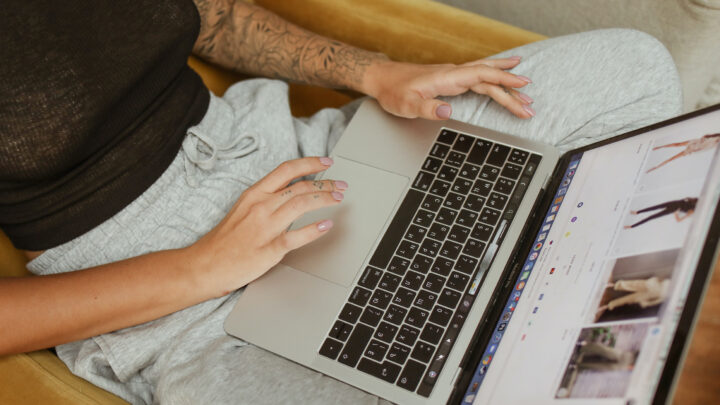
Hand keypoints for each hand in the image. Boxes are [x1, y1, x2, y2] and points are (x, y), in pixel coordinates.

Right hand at [186, 157, 346, 296]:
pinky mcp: (269, 249)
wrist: (204, 265)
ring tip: (338, 199)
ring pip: (301, 205)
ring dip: (324, 199)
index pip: (286, 170)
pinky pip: (296, 237)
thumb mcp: (242, 210)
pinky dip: (314, 230)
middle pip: (300, 186)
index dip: (310, 163)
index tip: (326, 162)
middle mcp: (261, 207)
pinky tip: (326, 225)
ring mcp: (265, 227)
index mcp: (254, 194)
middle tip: (341, 185)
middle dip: (326, 183)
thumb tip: (291, 194)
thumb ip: (266, 200)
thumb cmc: (223, 241)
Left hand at [362, 56, 534, 119]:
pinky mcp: (452, 80)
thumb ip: (426, 108)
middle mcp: (454, 73)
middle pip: (489, 77)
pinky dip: (495, 77)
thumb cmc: (393, 91)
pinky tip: (505, 75)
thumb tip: (447, 112)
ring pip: (486, 76)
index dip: (503, 80)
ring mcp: (454, 76)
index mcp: (447, 77)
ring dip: (506, 84)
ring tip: (527, 92)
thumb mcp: (406, 104)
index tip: (522, 87)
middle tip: (531, 104)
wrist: (382, 79)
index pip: (482, 75)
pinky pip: (479, 76)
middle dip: (511, 90)